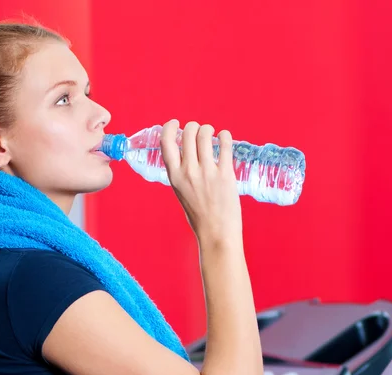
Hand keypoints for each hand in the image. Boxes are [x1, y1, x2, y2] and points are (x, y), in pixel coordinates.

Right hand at [160, 119, 241, 244]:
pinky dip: (225, 136)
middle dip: (194, 127)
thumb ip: (182, 174)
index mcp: (174, 177)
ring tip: (213, 135)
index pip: (166, 142)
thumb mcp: (181, 194)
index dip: (169, 127)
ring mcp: (207, 172)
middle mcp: (188, 171)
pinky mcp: (225, 174)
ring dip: (209, 130)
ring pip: (206, 134)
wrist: (216, 234)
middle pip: (188, 132)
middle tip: (200, 133)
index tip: (175, 123)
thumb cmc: (200, 217)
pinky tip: (225, 138)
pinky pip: (225, 144)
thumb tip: (187, 154)